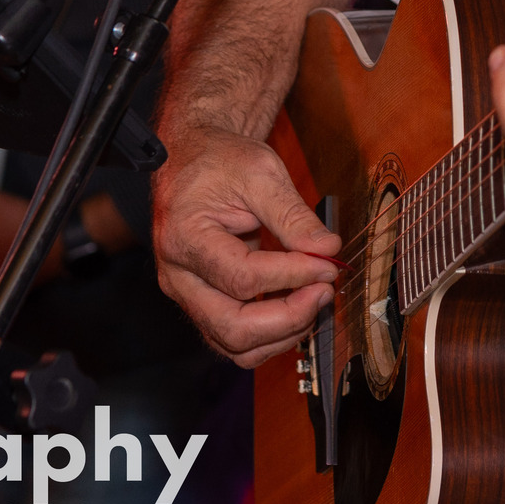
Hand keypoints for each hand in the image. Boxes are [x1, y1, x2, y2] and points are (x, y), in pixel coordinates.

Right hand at [152, 125, 341, 367]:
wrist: (193, 159)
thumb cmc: (219, 160)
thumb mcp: (260, 172)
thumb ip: (293, 215)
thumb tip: (327, 250)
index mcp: (184, 237)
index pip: (243, 278)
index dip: (292, 276)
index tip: (327, 264)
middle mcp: (177, 276)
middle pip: (232, 326)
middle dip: (289, 318)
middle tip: (324, 292)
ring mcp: (186, 294)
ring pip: (234, 343)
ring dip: (282, 332)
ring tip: (315, 299)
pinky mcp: (200, 303)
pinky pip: (234, 339)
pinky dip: (270, 334)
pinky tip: (297, 307)